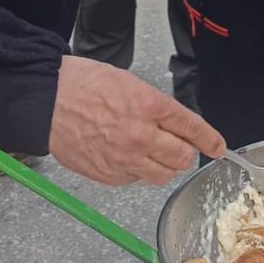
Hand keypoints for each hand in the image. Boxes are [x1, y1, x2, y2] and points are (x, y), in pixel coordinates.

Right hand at [48, 55, 224, 184]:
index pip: (192, 128)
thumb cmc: (81, 84)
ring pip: (163, 175)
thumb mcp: (128, 83)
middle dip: (184, 152)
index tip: (218, 146)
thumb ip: (155, 107)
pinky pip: (135, 180)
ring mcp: (123, 158)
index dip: (209, 139)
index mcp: (149, 105)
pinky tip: (124, 155)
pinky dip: (136, 171)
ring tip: (148, 151)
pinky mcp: (107, 174)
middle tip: (176, 145)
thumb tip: (175, 125)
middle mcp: (140, 134)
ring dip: (163, 165)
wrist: (46, 100)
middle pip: (182, 158)